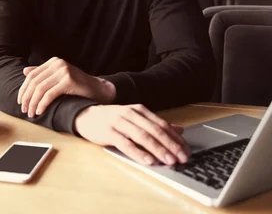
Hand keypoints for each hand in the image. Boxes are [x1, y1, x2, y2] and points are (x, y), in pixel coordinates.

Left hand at [17, 57, 115, 117]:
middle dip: (27, 98)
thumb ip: (43, 74)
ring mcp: (64, 71)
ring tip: (31, 113)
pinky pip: (50, 94)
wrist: (98, 89)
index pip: (32, 75)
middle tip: (25, 110)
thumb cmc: (78, 85)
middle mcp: (58, 63)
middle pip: (34, 82)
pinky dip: (42, 104)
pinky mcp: (69, 81)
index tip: (20, 101)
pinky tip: (40, 111)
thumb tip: (25, 71)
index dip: (24, 89)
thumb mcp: (59, 77)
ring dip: (33, 103)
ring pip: (40, 89)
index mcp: (54, 61)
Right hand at [74, 104, 190, 165]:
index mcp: (139, 110)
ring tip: (169, 160)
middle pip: (155, 131)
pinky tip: (148, 160)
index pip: (162, 124)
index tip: (186, 150)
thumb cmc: (112, 119)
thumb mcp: (135, 118)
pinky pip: (126, 144)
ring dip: (158, 150)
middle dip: (171, 145)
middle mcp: (131, 114)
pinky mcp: (109, 133)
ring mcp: (119, 123)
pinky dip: (139, 153)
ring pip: (143, 137)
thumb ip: (155, 124)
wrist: (86, 115)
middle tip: (182, 157)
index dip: (175, 138)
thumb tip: (179, 130)